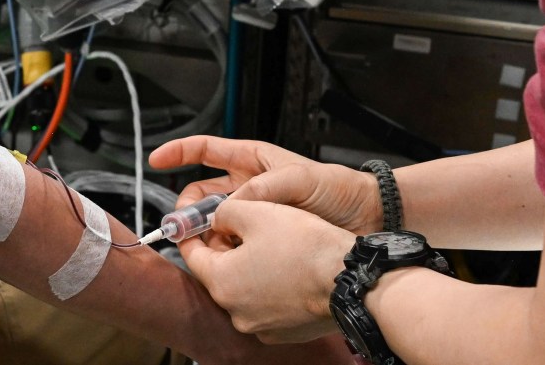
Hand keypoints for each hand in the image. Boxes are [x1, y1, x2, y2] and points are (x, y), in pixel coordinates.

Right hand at [151, 136, 380, 233]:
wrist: (368, 219)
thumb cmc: (339, 189)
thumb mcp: (299, 178)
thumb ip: (262, 189)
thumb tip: (230, 205)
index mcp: (253, 161)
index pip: (206, 150)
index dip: (179, 152)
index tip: (156, 159)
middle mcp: (249, 187)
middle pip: (202, 195)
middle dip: (188, 209)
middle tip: (186, 227)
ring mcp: (255, 215)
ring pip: (214, 223)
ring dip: (206, 234)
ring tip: (211, 244)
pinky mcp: (264, 240)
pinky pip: (234, 245)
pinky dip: (226, 251)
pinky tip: (229, 256)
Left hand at [179, 198, 356, 342]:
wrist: (352, 281)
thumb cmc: (307, 247)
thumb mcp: (257, 211)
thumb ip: (225, 211)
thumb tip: (218, 219)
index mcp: (221, 282)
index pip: (192, 255)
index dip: (192, 232)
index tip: (193, 222)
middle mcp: (236, 311)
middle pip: (218, 273)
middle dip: (226, 248)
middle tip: (240, 226)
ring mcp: (261, 326)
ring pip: (243, 289)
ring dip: (249, 267)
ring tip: (271, 245)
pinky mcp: (284, 332)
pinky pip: (267, 304)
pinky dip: (270, 286)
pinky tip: (288, 268)